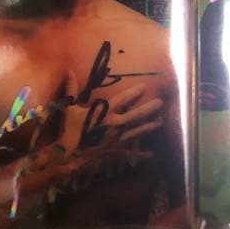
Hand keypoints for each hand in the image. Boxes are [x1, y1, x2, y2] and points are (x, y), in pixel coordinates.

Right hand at [16, 72, 163, 195]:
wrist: (68, 156)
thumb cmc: (69, 131)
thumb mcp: (69, 108)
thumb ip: (71, 90)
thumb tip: (70, 72)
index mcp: (106, 112)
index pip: (124, 99)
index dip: (135, 92)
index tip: (145, 86)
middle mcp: (116, 124)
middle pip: (137, 115)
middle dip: (149, 108)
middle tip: (161, 103)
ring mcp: (118, 140)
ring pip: (138, 132)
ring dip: (150, 126)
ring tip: (161, 122)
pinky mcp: (116, 153)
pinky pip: (131, 153)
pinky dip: (142, 154)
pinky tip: (152, 155)